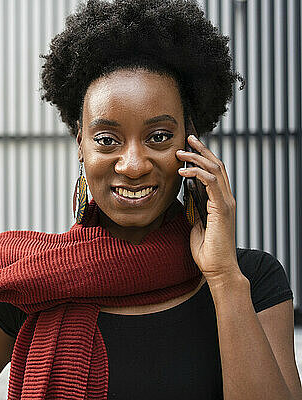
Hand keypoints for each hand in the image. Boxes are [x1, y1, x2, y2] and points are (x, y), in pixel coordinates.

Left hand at [176, 134, 240, 282]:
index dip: (203, 158)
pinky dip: (197, 173)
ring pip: (214, 170)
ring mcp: (226, 203)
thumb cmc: (206, 251)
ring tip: (180, 152)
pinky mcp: (222, 209)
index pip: (214, 172)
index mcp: (220, 201)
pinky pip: (211, 183)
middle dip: (202, 150)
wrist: (217, 269)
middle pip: (216, 165)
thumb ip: (194, 208)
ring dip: (197, 158)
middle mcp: (226, 199)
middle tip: (188, 138)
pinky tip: (183, 171)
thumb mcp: (196, 224)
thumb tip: (186, 194)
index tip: (189, 148)